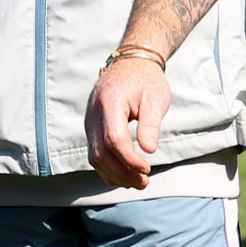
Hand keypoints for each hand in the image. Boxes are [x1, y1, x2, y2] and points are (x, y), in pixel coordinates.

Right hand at [85, 57, 171, 189]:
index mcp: (110, 103)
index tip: (147, 169)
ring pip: (94, 157)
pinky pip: (95, 153)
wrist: (130, 64)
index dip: (129, 159)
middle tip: (144, 182)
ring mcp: (89, 122)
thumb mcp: (155, 98)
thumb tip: (149, 150)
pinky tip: (125, 176)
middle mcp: (94, 114)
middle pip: (100, 153)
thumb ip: (151, 124)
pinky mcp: (92, 128)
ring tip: (138, 182)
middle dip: (121, 172)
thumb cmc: (146, 80)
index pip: (114, 139)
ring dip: (115, 175)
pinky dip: (108, 169)